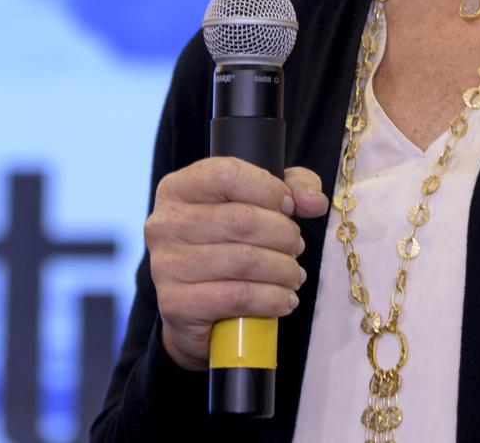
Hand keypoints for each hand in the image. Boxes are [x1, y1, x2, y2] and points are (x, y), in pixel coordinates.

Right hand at [144, 157, 329, 370]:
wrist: (196, 306)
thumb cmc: (229, 241)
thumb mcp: (260, 200)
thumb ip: (292, 187)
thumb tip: (315, 201)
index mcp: (179, 188)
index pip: (228, 174)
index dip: (269, 189)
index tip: (288, 207)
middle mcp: (165, 223)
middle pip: (242, 220)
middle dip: (284, 235)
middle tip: (297, 247)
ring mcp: (166, 265)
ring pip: (244, 261)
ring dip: (283, 269)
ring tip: (294, 274)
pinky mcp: (175, 304)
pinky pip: (237, 297)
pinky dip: (271, 299)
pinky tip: (284, 300)